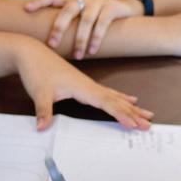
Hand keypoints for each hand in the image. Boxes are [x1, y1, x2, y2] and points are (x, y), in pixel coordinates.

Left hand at [15, 40, 152, 130]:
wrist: (31, 53)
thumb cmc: (36, 70)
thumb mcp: (38, 93)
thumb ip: (44, 111)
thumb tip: (43, 128)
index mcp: (82, 87)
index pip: (106, 103)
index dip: (121, 114)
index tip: (134, 125)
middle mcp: (88, 85)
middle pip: (116, 100)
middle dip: (133, 113)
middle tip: (149, 124)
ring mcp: (87, 84)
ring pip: (114, 96)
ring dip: (131, 106)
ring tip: (146, 113)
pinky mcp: (83, 84)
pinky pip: (107, 93)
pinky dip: (120, 98)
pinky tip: (127, 99)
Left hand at [25, 0, 140, 58]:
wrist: (124, 9)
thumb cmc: (94, 17)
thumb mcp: (79, 16)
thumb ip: (66, 23)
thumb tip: (44, 43)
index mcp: (71, 0)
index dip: (39, 1)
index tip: (26, 9)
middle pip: (68, 10)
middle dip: (59, 27)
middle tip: (52, 44)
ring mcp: (97, 3)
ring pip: (85, 20)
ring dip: (80, 39)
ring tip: (77, 56)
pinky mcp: (110, 8)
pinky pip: (102, 24)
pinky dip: (96, 38)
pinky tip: (92, 50)